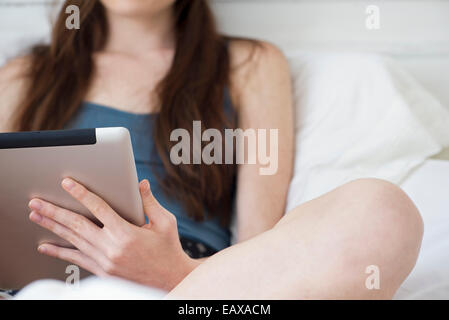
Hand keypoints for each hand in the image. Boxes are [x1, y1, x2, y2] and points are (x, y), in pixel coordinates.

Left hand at [28, 178, 197, 290]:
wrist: (170, 280)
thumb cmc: (169, 249)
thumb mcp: (165, 223)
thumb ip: (149, 202)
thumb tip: (141, 184)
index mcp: (126, 233)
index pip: (98, 208)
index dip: (81, 194)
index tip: (67, 184)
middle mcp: (111, 248)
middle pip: (77, 225)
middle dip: (54, 212)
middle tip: (36, 202)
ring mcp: (104, 262)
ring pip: (73, 241)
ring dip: (52, 227)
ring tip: (36, 216)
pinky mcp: (103, 271)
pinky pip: (76, 259)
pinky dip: (59, 252)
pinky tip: (45, 247)